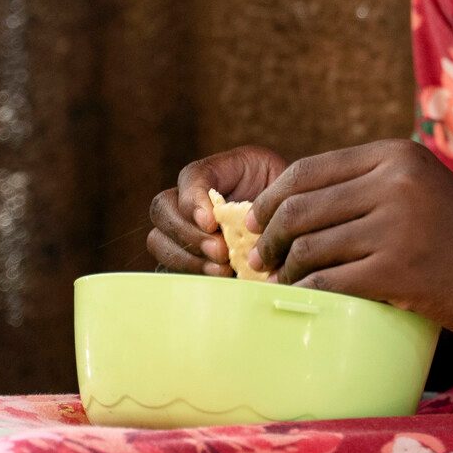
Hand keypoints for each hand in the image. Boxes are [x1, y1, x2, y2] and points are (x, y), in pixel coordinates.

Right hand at [146, 145, 289, 275]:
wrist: (293, 228)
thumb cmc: (289, 205)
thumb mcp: (284, 188)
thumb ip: (264, 199)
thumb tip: (241, 227)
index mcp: (217, 172)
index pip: (190, 177)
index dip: (194, 201)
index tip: (212, 223)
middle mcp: (191, 197)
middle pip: (162, 207)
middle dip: (188, 233)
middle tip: (221, 252)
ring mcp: (183, 228)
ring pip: (158, 239)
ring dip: (187, 257)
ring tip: (222, 269)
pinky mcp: (186, 256)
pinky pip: (169, 265)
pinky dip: (190, 274)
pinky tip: (218, 281)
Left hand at [246, 138, 452, 341]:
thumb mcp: (420, 191)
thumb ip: (367, 188)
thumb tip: (288, 207)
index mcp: (396, 155)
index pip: (308, 170)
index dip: (271, 199)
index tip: (255, 223)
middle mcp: (396, 181)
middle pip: (301, 208)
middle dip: (269, 238)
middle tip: (260, 261)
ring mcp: (398, 225)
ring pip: (309, 247)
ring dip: (286, 271)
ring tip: (284, 284)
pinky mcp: (400, 270)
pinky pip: (330, 281)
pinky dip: (310, 293)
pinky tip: (309, 300)